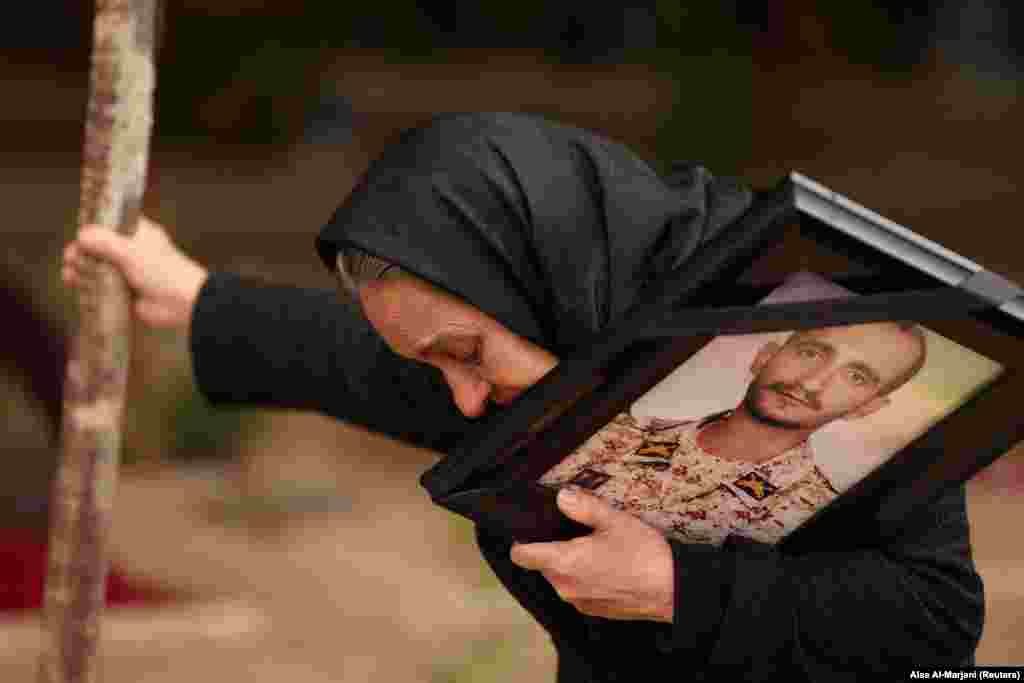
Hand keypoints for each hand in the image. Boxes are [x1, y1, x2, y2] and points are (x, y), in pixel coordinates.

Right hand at [61, 216, 207, 331]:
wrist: (182, 304)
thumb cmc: (163, 272)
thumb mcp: (132, 252)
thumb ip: (105, 241)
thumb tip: (81, 234)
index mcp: (138, 233)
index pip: (111, 224)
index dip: (93, 227)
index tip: (79, 234)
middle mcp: (131, 250)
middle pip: (97, 247)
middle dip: (81, 251)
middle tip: (72, 257)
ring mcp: (126, 272)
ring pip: (95, 266)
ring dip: (80, 268)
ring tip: (71, 273)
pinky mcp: (123, 292)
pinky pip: (99, 286)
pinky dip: (85, 284)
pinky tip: (73, 283)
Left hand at [510, 487, 674, 622]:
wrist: (674, 590)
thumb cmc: (643, 554)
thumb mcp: (613, 520)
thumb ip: (583, 507)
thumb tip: (562, 497)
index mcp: (563, 563)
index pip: (522, 556)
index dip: (522, 541)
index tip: (531, 530)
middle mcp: (565, 587)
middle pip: (542, 565)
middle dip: (554, 549)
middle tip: (577, 532)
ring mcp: (580, 602)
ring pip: (562, 578)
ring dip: (571, 564)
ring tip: (596, 548)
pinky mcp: (596, 611)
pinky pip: (579, 591)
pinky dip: (586, 579)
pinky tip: (608, 567)